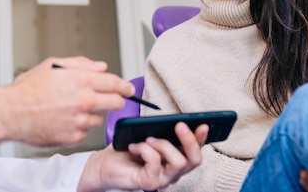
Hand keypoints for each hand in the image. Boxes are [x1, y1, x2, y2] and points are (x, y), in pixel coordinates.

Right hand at [0, 56, 134, 146]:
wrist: (10, 113)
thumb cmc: (28, 89)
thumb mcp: (53, 66)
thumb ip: (81, 64)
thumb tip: (100, 66)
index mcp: (81, 80)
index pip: (115, 83)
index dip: (125, 86)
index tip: (128, 89)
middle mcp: (84, 100)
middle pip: (116, 103)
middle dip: (117, 101)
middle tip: (112, 100)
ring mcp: (80, 120)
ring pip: (99, 119)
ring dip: (92, 114)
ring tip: (72, 109)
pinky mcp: (73, 136)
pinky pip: (84, 131)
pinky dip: (78, 127)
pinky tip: (63, 120)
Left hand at [78, 122, 208, 191]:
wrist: (104, 165)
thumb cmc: (126, 150)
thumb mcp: (148, 136)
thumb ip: (162, 133)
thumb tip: (175, 123)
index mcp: (174, 158)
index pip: (195, 151)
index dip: (202, 139)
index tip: (203, 125)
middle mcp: (172, 172)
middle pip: (194, 160)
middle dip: (190, 140)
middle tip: (179, 125)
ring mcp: (162, 180)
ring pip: (178, 162)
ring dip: (163, 145)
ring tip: (148, 138)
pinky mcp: (149, 183)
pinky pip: (155, 162)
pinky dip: (145, 149)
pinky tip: (134, 146)